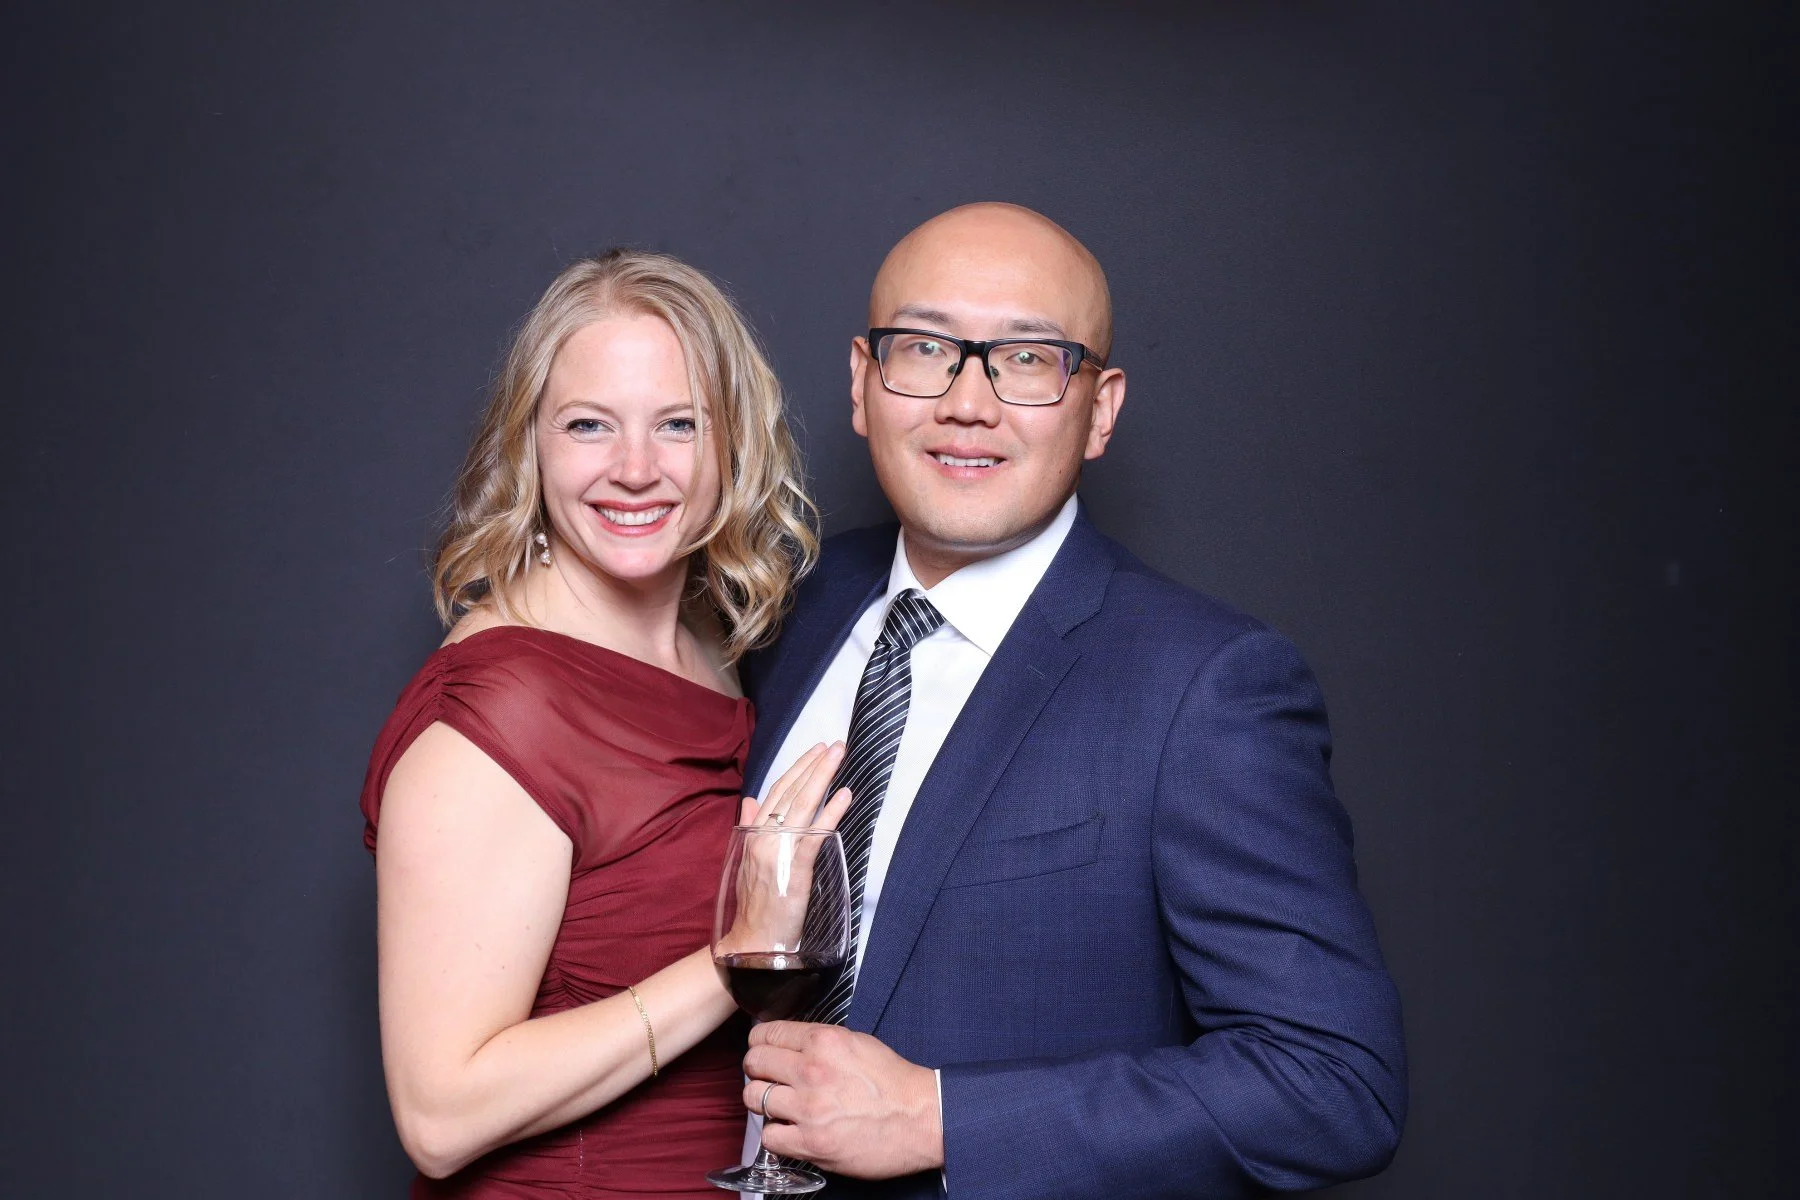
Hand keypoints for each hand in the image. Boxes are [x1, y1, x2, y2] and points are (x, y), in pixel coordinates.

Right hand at [718, 744, 852, 955]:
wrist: (751, 942)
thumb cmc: (756, 904)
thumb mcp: (748, 862)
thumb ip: (751, 829)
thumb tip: (751, 800)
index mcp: (752, 834)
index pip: (776, 793)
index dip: (796, 769)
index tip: (815, 750)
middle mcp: (762, 838)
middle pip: (790, 792)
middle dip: (814, 765)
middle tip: (835, 744)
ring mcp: (777, 851)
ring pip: (802, 806)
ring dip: (823, 777)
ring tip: (839, 757)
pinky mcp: (794, 869)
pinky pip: (815, 834)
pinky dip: (830, 813)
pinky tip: (844, 796)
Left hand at [743, 1021, 943, 1178]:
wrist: (921, 1118)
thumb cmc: (895, 1083)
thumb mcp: (858, 1043)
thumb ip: (821, 1042)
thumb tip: (790, 1044)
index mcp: (824, 1041)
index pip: (767, 1034)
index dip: (760, 1042)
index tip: (761, 1050)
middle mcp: (812, 1070)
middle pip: (754, 1064)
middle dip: (757, 1070)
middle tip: (766, 1077)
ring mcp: (809, 1108)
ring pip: (754, 1098)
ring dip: (763, 1102)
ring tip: (778, 1105)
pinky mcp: (812, 1143)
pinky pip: (770, 1136)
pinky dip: (776, 1134)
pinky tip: (790, 1130)